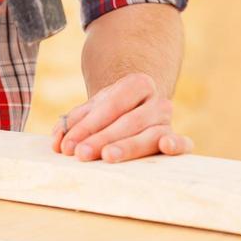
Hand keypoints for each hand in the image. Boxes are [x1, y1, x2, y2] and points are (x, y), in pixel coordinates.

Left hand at [51, 71, 193, 163]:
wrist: (141, 110)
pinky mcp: (176, 140)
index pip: (111, 105)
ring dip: (127, 147)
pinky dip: (177, 144)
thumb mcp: (94, 109)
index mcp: (138, 83)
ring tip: (107, 156)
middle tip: (81, 154)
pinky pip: (182, 143)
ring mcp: (167, 121)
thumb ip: (73, 122)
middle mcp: (156, 100)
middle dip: (101, 139)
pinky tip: (166, 146)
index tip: (68, 145)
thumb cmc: (113, 112)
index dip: (88, 125)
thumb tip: (58, 142)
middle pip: (128, 121)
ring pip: (150, 134)